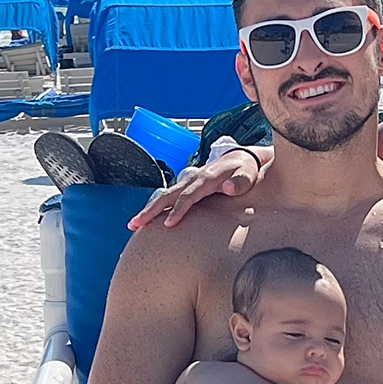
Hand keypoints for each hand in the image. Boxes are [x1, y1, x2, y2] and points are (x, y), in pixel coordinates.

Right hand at [128, 146, 265, 231]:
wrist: (242, 159)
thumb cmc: (247, 170)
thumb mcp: (249, 175)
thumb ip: (241, 182)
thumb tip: (228, 188)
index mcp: (207, 178)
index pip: (188, 196)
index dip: (178, 210)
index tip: (168, 224)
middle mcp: (193, 179)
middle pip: (168, 195)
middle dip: (150, 210)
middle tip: (134, 225)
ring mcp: (188, 182)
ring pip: (164, 196)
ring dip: (148, 210)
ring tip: (133, 225)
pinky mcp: (187, 186)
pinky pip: (169, 197)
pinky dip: (156, 207)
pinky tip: (147, 220)